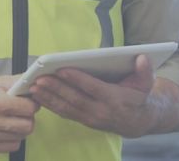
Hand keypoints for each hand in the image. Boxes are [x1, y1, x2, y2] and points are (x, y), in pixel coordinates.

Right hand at [0, 76, 40, 152]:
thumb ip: (15, 81)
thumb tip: (33, 81)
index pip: (29, 109)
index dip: (31, 105)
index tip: (28, 104)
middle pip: (28, 126)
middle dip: (28, 118)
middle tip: (21, 113)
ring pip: (22, 136)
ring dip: (20, 128)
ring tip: (10, 120)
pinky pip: (13, 146)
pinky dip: (12, 138)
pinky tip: (5, 129)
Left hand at [30, 54, 156, 137]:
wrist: (138, 121)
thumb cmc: (138, 97)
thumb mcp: (145, 83)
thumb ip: (145, 71)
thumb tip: (142, 57)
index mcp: (114, 99)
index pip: (93, 88)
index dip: (77, 79)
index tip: (62, 69)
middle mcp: (101, 111)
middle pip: (75, 98)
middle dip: (56, 88)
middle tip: (40, 78)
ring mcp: (90, 118)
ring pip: (66, 108)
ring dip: (49, 97)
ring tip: (33, 86)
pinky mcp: (83, 120)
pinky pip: (64, 113)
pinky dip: (50, 105)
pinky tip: (38, 96)